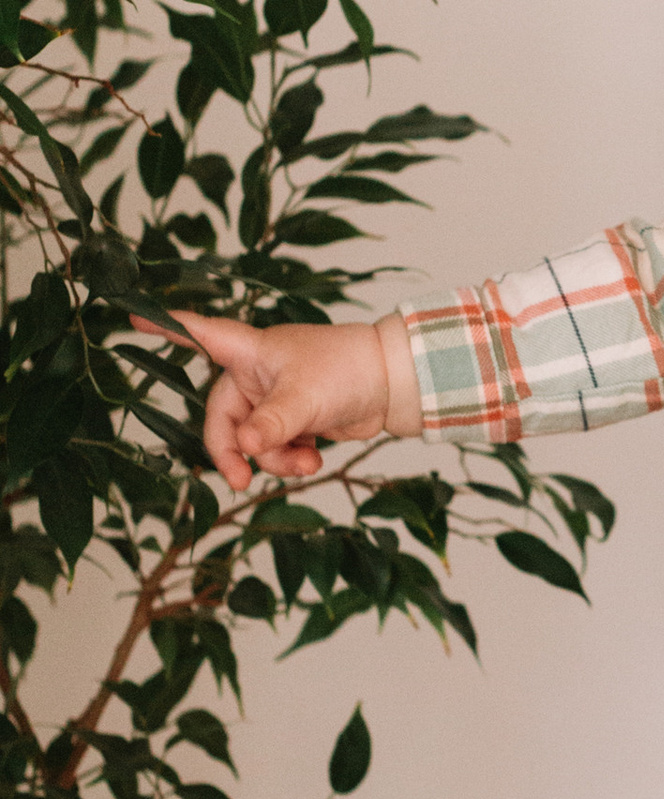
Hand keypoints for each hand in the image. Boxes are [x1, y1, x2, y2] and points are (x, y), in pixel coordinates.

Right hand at [149, 309, 395, 494]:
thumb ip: (271, 424)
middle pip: (222, 418)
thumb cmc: (349, 369)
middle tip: (242, 481)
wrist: (394, 384)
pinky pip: (276, 447)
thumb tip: (246, 447)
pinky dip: (290, 458)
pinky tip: (314, 457)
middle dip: (234, 451)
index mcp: (251, 352)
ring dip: (274, 458)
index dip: (168, 327)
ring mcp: (274, 398)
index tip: (134, 317)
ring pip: (252, 440)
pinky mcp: (293, 419)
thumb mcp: (305, 398)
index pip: (201, 335)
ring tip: (306, 461)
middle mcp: (256, 374)